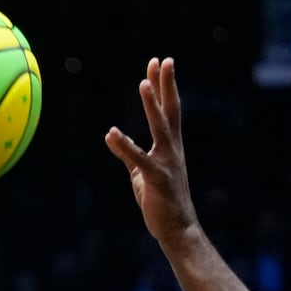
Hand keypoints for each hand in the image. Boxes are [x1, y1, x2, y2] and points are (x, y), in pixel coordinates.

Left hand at [106, 59, 199, 247]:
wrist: (178, 230)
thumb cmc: (162, 202)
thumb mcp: (142, 174)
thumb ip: (129, 155)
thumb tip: (112, 137)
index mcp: (170, 148)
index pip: (168, 111)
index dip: (163, 87)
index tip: (159, 64)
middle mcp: (172, 151)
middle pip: (170, 111)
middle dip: (165, 85)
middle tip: (163, 60)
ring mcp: (167, 164)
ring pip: (160, 129)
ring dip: (152, 106)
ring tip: (143, 84)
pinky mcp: (157, 179)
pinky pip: (139, 160)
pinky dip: (125, 146)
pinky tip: (112, 133)